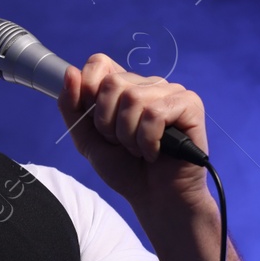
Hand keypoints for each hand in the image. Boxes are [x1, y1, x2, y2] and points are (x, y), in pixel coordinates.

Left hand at [57, 53, 215, 213]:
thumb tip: (70, 72)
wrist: (153, 197)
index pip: (99, 63)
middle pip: (112, 83)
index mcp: (124, 86)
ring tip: (139, 149)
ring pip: (133, 99)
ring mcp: (170, 92)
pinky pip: (155, 113)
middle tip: (122, 143)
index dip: (89, 90)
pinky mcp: (189, 104)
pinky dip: (148, 140)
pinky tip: (155, 151)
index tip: (95, 121)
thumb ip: (72, 107)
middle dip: (108, 123)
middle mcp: (147, 84)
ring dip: (129, 136)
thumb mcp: (87, 139)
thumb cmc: (125, 169)